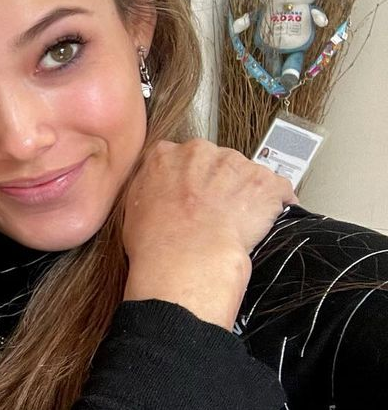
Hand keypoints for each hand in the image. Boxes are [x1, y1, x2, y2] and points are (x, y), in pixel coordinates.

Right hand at [123, 139, 296, 329]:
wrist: (186, 257)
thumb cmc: (156, 241)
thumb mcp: (131, 209)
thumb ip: (148, 189)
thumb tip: (156, 195)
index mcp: (164, 155)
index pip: (180, 157)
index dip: (188, 179)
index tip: (191, 195)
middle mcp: (199, 152)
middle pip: (215, 161)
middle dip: (218, 182)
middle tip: (214, 212)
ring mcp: (234, 164)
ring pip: (245, 174)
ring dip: (244, 194)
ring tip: (238, 224)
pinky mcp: (264, 182)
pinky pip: (278, 190)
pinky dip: (276, 204)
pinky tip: (268, 222)